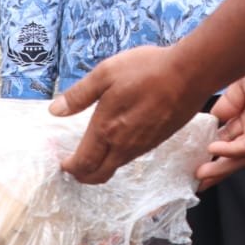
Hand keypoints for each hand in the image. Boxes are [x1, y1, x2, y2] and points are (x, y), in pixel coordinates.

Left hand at [49, 45, 206, 184]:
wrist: (189, 74)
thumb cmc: (147, 70)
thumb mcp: (106, 73)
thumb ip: (79, 95)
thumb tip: (55, 110)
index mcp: (106, 129)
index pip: (83, 162)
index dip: (71, 167)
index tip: (63, 163)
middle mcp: (124, 144)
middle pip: (99, 174)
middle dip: (83, 175)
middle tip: (74, 167)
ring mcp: (143, 145)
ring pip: (116, 166)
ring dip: (101, 166)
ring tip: (93, 153)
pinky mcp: (157, 140)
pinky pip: (132, 157)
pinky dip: (118, 157)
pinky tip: (117, 141)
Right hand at [196, 50, 244, 187]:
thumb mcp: (236, 88)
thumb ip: (224, 107)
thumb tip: (209, 122)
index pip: (224, 139)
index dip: (208, 149)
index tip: (190, 157)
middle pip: (231, 154)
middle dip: (214, 168)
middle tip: (195, 180)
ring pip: (240, 156)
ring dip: (220, 166)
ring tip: (201, 174)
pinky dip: (232, 150)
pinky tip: (215, 150)